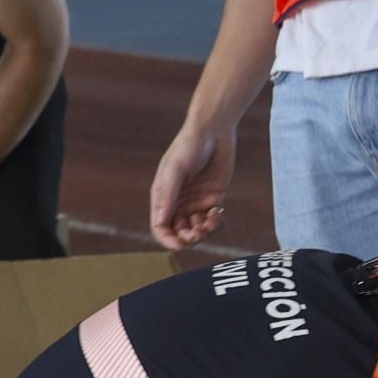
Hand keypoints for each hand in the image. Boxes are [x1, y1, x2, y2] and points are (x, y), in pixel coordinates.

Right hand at [150, 122, 236, 249]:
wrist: (213, 132)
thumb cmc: (188, 147)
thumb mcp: (176, 169)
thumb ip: (168, 194)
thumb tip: (160, 220)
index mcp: (163, 196)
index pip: (160, 226)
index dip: (167, 239)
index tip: (178, 245)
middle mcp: (178, 202)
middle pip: (179, 232)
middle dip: (188, 238)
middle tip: (197, 233)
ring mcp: (196, 201)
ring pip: (197, 229)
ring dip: (203, 232)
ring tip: (209, 222)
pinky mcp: (214, 199)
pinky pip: (213, 220)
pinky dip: (215, 222)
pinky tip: (217, 215)